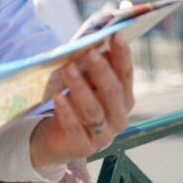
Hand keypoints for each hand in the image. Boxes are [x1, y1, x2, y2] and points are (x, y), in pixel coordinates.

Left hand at [31, 36, 133, 166]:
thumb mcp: (84, 85)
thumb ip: (91, 68)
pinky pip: (74, 127)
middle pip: (112, 92)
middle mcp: (118, 118)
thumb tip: (92, 41)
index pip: (126, 75)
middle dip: (101, 70)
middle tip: (88, 51)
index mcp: (123, 100)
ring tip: (68, 68)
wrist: (56, 140)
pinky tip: (56, 97)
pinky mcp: (83, 147)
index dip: (122, 55)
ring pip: (93, 109)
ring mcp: (103, 136)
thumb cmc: (74, 105)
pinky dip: (66, 111)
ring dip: (80, 87)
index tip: (115, 35)